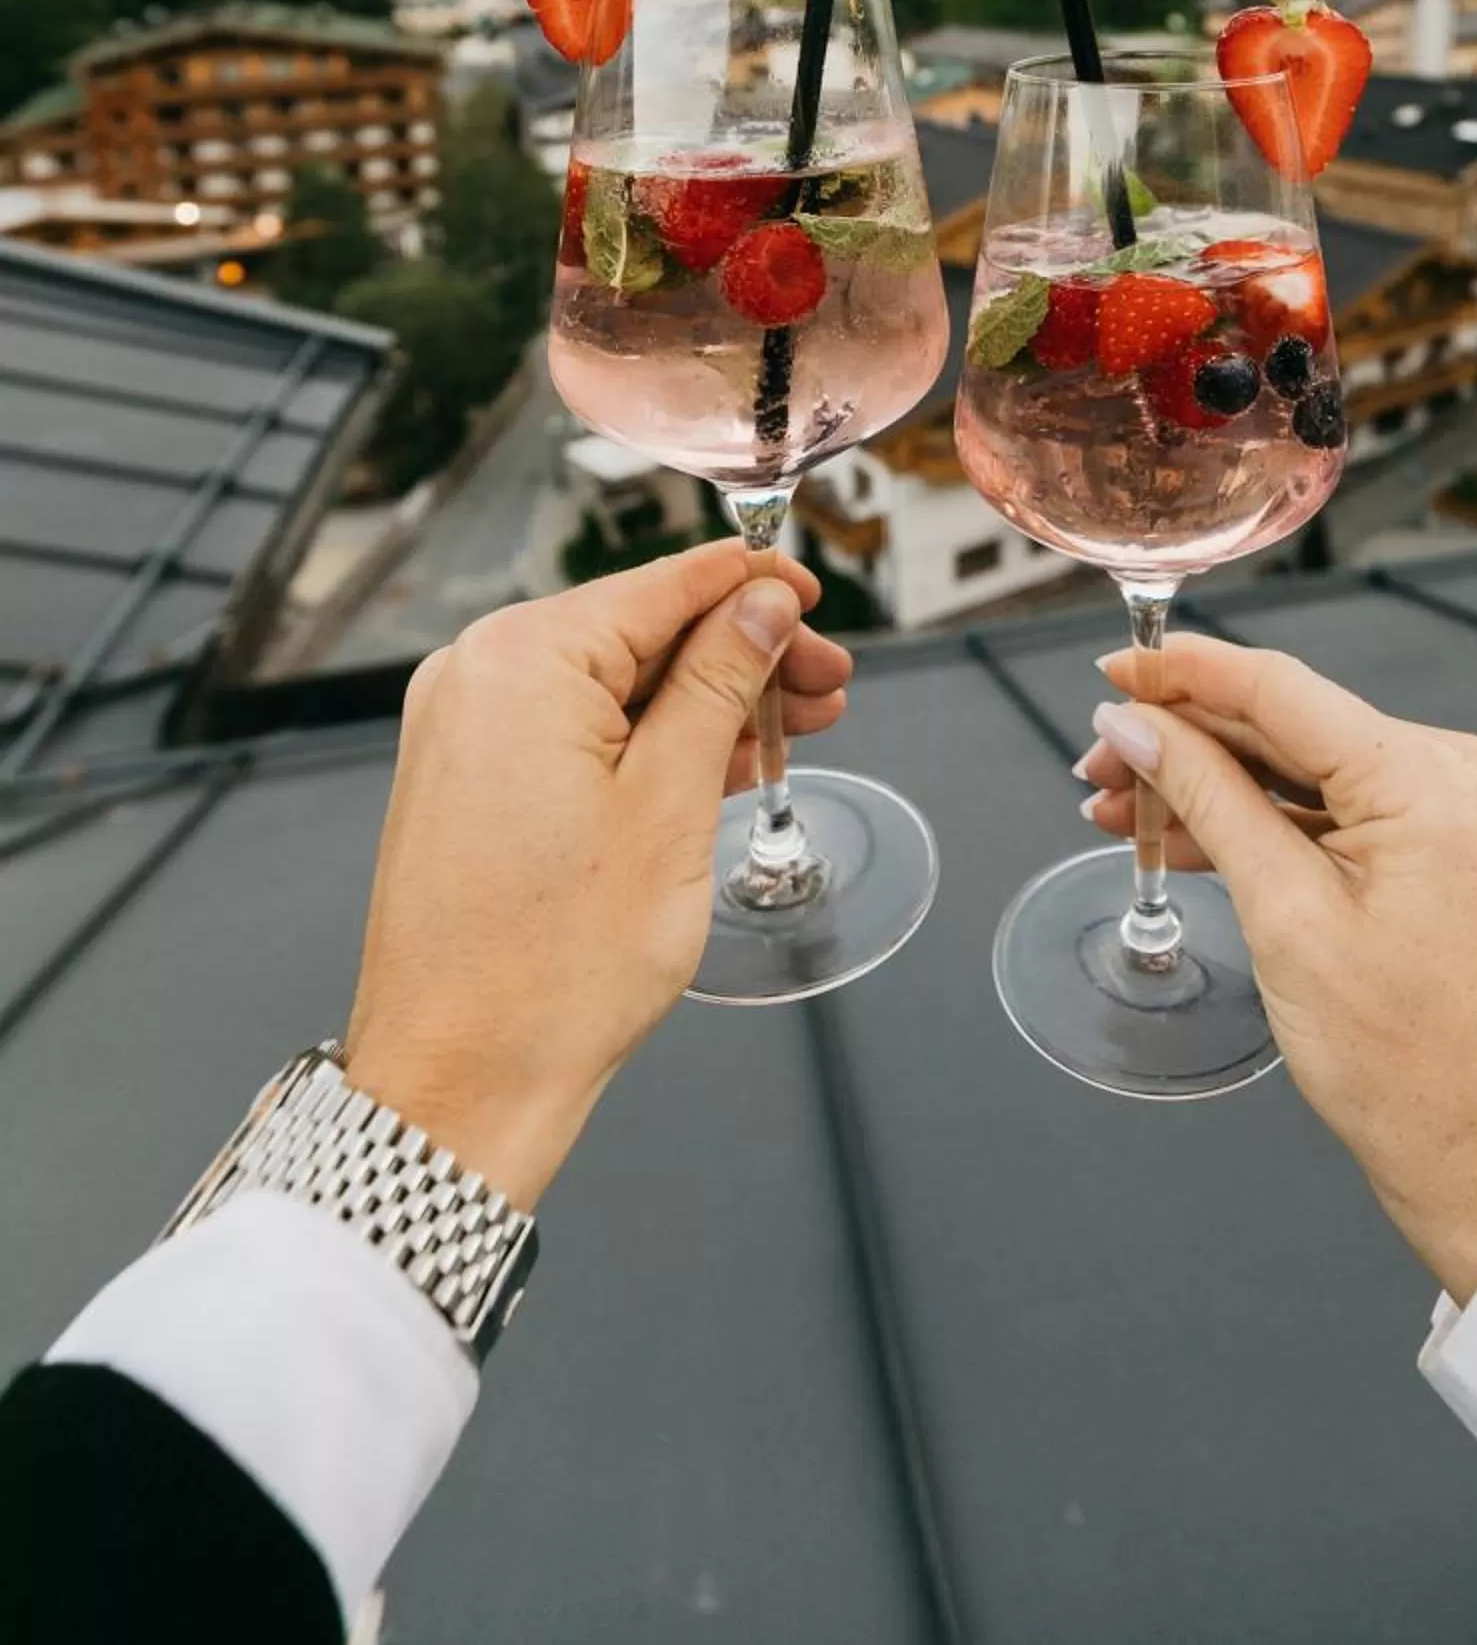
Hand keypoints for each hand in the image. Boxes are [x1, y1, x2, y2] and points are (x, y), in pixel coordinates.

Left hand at [345, 543, 848, 1207]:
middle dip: (740, 655)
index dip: (750, 587)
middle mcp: (476, 679)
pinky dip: (649, 743)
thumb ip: (720, 685)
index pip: (661, 585)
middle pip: (639, 634)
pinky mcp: (468, 785)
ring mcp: (465, 733)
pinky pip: (575, 733)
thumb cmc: (548, 972)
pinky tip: (724, 761)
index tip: (810, 596)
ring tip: (794, 727)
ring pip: (613, 687)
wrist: (459, 1087)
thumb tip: (759, 611)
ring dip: (705, 702)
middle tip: (823, 682)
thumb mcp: (670, 805)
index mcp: (519, 661)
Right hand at [1081, 634, 1476, 1303]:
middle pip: (1286, 725)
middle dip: (1183, 739)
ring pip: (1299, 766)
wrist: (1474, 1150)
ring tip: (1119, 805)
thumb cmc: (1400, 1059)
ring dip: (1209, 782)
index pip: (1281, 690)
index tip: (1115, 667)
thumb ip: (1206, 800)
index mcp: (1428, 779)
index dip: (1185, 673)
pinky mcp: (1433, 842)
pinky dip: (1256, 818)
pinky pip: (1328, 806)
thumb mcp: (1281, 915)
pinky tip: (1178, 831)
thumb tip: (1138, 726)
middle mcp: (1450, 772)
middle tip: (1097, 759)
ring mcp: (1446, 807)